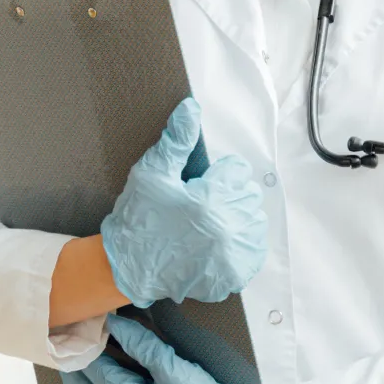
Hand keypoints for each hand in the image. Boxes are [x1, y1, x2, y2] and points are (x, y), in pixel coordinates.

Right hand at [100, 97, 267, 307]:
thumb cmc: (139, 218)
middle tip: (201, 204)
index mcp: (210, 200)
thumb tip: (191, 108)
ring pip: (255, 221)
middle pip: (248, 194)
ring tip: (209, 223)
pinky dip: (241, 244)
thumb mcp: (151, 173)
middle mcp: (227, 228)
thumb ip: (176, 140)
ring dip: (237, 218)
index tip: (200, 184)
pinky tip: (218, 243)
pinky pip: (255, 250)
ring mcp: (232, 255)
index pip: (238, 170)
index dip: (217, 174)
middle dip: (227, 194)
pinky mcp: (234, 275)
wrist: (129, 267)